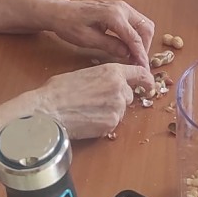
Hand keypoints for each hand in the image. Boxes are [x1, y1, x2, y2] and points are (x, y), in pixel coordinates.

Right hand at [36, 63, 153, 139]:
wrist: (47, 111)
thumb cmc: (58, 91)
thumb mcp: (83, 74)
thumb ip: (102, 78)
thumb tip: (106, 83)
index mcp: (112, 72)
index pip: (140, 74)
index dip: (147, 80)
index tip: (149, 85)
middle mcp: (119, 88)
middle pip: (128, 95)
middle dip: (117, 99)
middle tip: (98, 102)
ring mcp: (117, 107)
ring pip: (120, 111)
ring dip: (109, 112)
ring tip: (88, 111)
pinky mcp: (111, 124)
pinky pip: (112, 124)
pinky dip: (102, 124)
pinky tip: (87, 121)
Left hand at [49, 0, 153, 69]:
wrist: (60, 11)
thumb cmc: (70, 25)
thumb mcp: (87, 40)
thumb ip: (110, 46)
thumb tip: (128, 55)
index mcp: (114, 15)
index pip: (135, 38)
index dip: (141, 55)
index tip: (143, 69)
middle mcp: (122, 8)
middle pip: (146, 27)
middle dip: (145, 47)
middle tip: (139, 63)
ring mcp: (122, 6)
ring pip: (144, 24)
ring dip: (143, 40)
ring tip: (135, 56)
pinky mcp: (120, 9)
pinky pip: (137, 22)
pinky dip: (138, 35)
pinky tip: (130, 47)